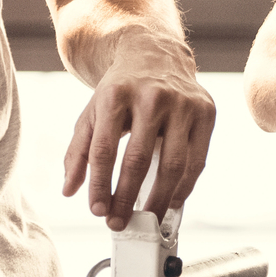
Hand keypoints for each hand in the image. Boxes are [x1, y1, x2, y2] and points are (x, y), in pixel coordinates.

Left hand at [63, 29, 214, 229]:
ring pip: (173, 164)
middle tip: (119, 223)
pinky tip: (172, 200)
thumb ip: (79, 151)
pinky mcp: (205, 111)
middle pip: (138, 160)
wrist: (155, 54)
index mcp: (115, 95)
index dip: (99, 186)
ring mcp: (183, 103)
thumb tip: (70, 190)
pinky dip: (184, 187)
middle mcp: (151, 96)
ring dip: (159, 199)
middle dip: (127, 198)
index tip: (97, 211)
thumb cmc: (121, 90)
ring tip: (147, 218)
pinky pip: (197, 160)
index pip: (103, 151)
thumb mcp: (93, 112)